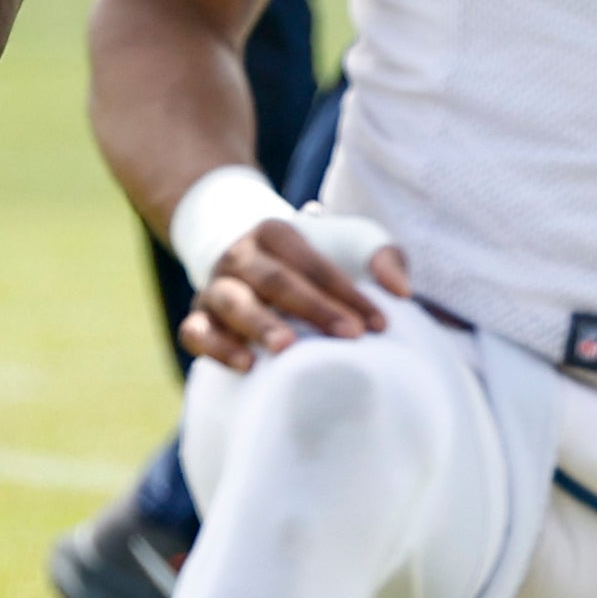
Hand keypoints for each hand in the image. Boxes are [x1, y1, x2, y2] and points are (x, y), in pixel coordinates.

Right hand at [179, 219, 406, 370]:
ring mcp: (214, 288)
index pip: (311, 261)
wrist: (251, 264)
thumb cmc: (311, 261)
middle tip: (349, 336)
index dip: (346, 292)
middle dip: (313, 308)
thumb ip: (382, 257)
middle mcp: (239, 256)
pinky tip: (247, 365)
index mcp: (275, 232)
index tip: (379, 325)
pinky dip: (217, 347)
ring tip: (287, 349)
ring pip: (232, 302)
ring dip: (260, 324)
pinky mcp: (198, 319)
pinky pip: (195, 332)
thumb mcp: (349, 244)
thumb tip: (401, 290)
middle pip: (273, 279)